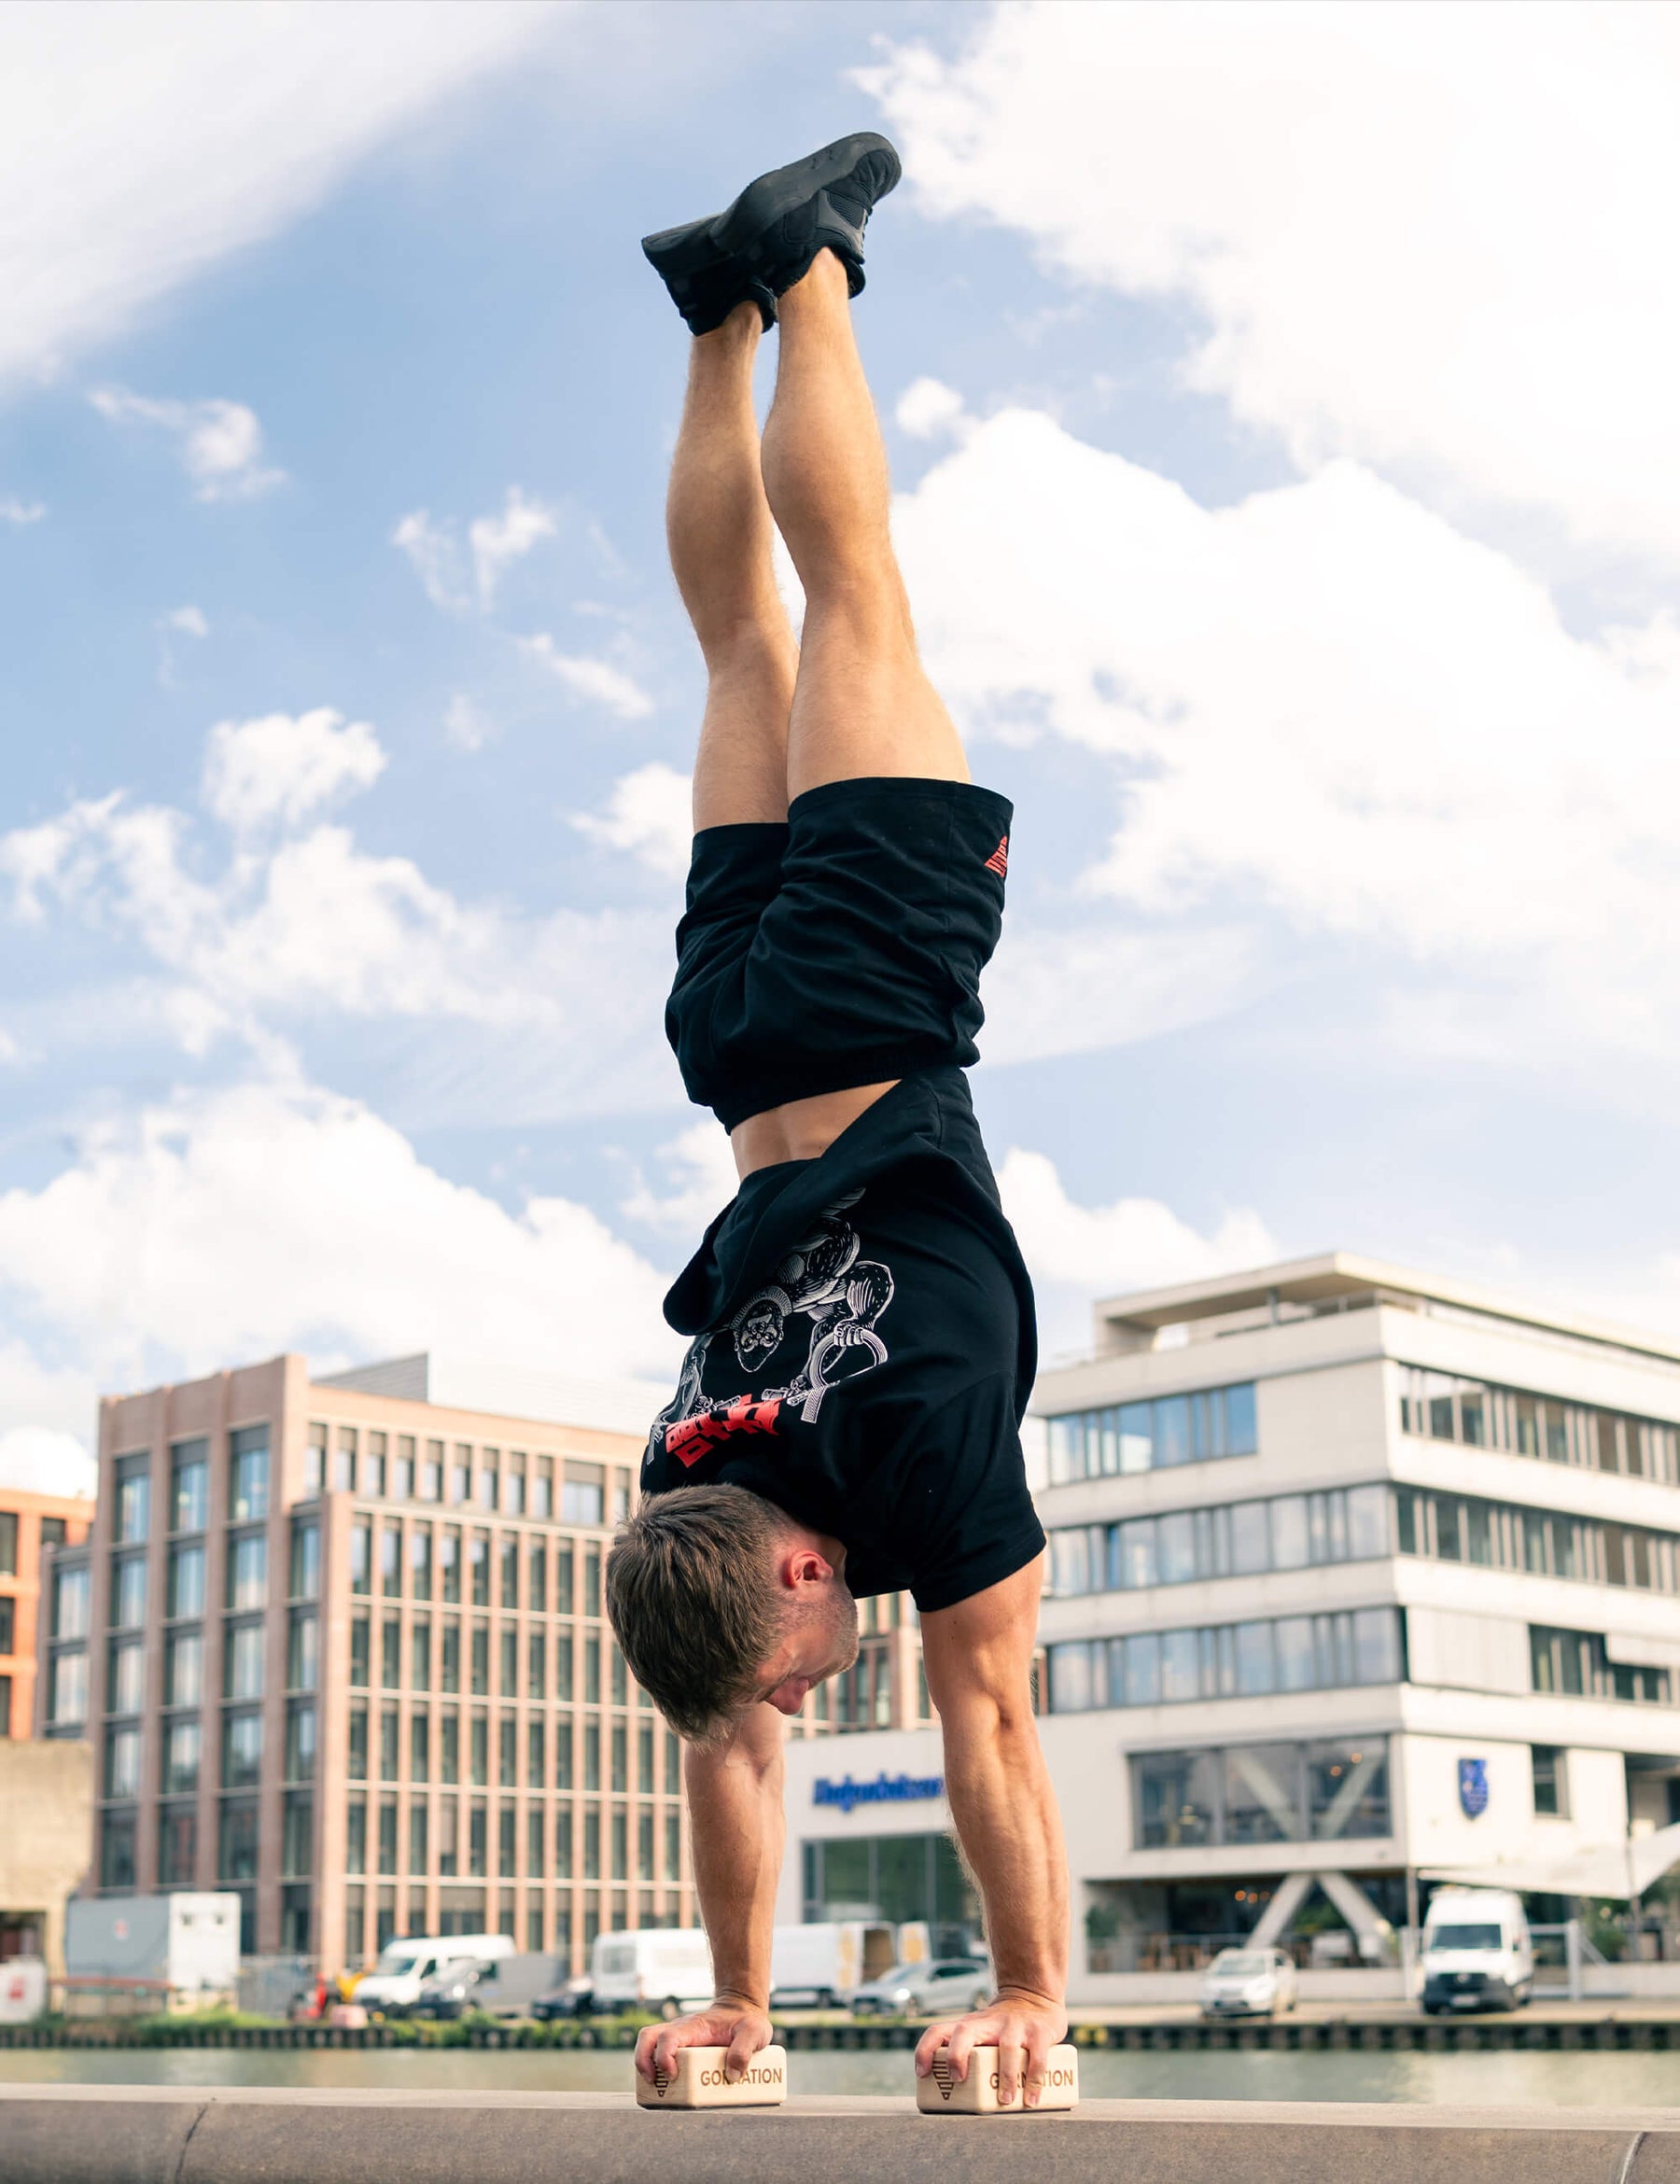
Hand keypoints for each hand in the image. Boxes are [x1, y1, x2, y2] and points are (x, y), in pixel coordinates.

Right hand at [634, 1992, 772, 2084]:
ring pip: (648, 2044)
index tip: (673, 2076)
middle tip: (652, 2083)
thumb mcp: (754, 2031)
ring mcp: (679, 2039)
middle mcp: (681, 2031)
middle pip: (648, 2037)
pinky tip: (666, 2088)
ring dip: (644, 2065)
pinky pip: (658, 2055)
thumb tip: (731, 2075)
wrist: (742, 2009)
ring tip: (653, 2089)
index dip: (664, 2057)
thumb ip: (745, 2050)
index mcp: (695, 2027)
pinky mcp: (681, 2049)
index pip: (668, 2036)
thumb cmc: (746, 2020)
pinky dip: (655, 2070)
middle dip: (643, 2060)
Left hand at [913, 1987, 1067, 2109]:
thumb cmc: (1002, 2026)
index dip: (925, 2051)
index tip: (923, 2074)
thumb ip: (968, 2055)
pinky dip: (1034, 2080)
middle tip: (958, 2080)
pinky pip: (1037, 2057)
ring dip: (1005, 2076)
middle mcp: (989, 2022)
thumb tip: (952, 2100)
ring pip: (1006, 2048)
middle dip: (957, 2055)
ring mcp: (1014, 2025)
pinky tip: (1031, 2099)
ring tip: (1005, 2100)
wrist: (1033, 1996)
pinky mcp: (1038, 2032)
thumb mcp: (981, 2033)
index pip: (938, 2031)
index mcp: (970, 2025)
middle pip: (964, 2031)